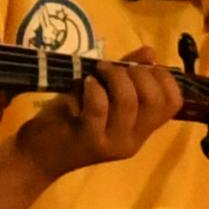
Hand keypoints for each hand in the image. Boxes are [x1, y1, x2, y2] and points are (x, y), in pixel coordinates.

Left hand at [16, 52, 187, 178]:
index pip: (173, 103)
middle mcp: (134, 140)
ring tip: (99, 69)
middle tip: (115, 67)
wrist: (35, 155)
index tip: (141, 67)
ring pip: (129, 102)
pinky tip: (85, 82)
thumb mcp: (102, 95)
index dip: (163, 77)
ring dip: (115, 76)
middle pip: (156, 100)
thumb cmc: (70, 121)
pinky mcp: (89, 140)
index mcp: (142, 130)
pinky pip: (100, 108)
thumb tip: (150, 52)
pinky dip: (94, 88)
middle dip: (139, 74)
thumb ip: (127, 75)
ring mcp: (112, 142)